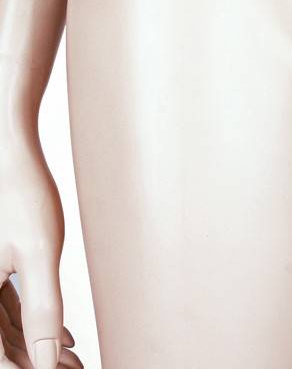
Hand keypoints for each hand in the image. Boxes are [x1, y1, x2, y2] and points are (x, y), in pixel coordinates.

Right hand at [0, 146, 66, 368]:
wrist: (9, 153)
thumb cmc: (21, 195)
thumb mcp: (37, 252)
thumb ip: (42, 306)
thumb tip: (44, 358)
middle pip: (4, 346)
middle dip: (39, 363)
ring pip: (8, 332)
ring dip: (40, 349)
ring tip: (75, 361)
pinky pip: (9, 312)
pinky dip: (35, 326)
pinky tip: (64, 338)